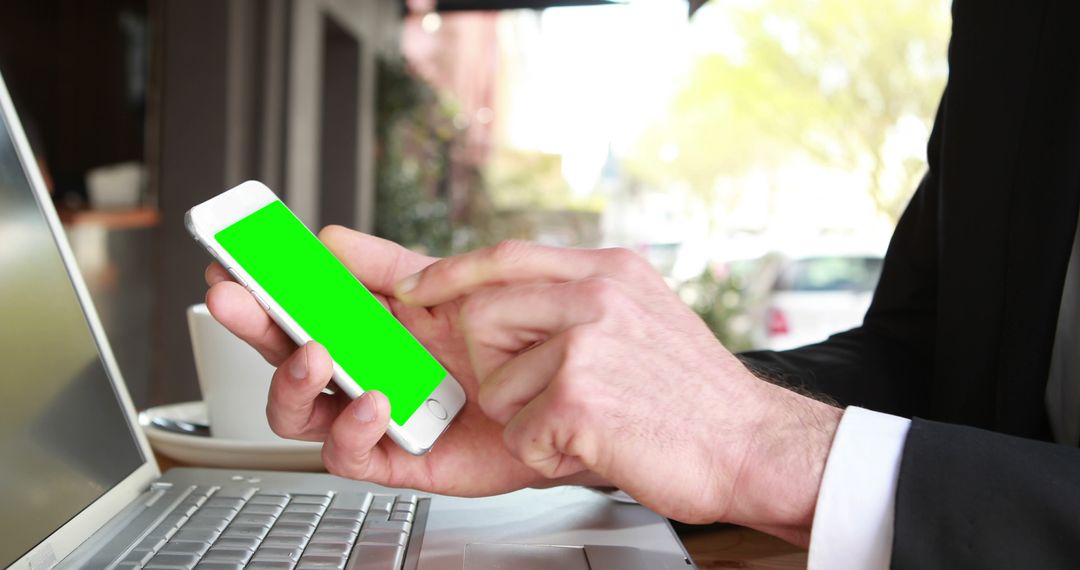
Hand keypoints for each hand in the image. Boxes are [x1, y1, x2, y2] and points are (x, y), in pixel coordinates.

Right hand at [204, 228, 602, 496]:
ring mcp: (373, 417)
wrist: (558, 390)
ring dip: (292, 381)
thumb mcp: (446, 286)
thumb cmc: (506, 338)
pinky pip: (350, 454)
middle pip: (282, 357)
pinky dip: (351, 427)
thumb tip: (330, 240)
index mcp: (365, 327)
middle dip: (252, 327)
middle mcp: (359, 372)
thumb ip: (389, 264)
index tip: (226, 266)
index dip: (257, 290)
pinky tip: (374, 399)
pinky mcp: (397, 459)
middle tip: (235, 300)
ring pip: (299, 413)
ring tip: (314, 353)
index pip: (295, 309)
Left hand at [393, 241, 842, 545]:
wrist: (752, 446)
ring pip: (497, 384)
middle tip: (553, 392)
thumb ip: (582, 300)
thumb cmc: (695, 397)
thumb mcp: (644, 316)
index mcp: (609, 272)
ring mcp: (587, 342)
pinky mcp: (578, 395)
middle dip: (498, 368)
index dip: (452, 273)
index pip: (506, 256)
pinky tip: (597, 443)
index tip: (414, 287)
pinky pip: (519, 431)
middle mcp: (597, 295)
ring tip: (590, 420)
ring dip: (531, 418)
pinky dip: (549, 452)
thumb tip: (510, 296)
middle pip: (482, 316)